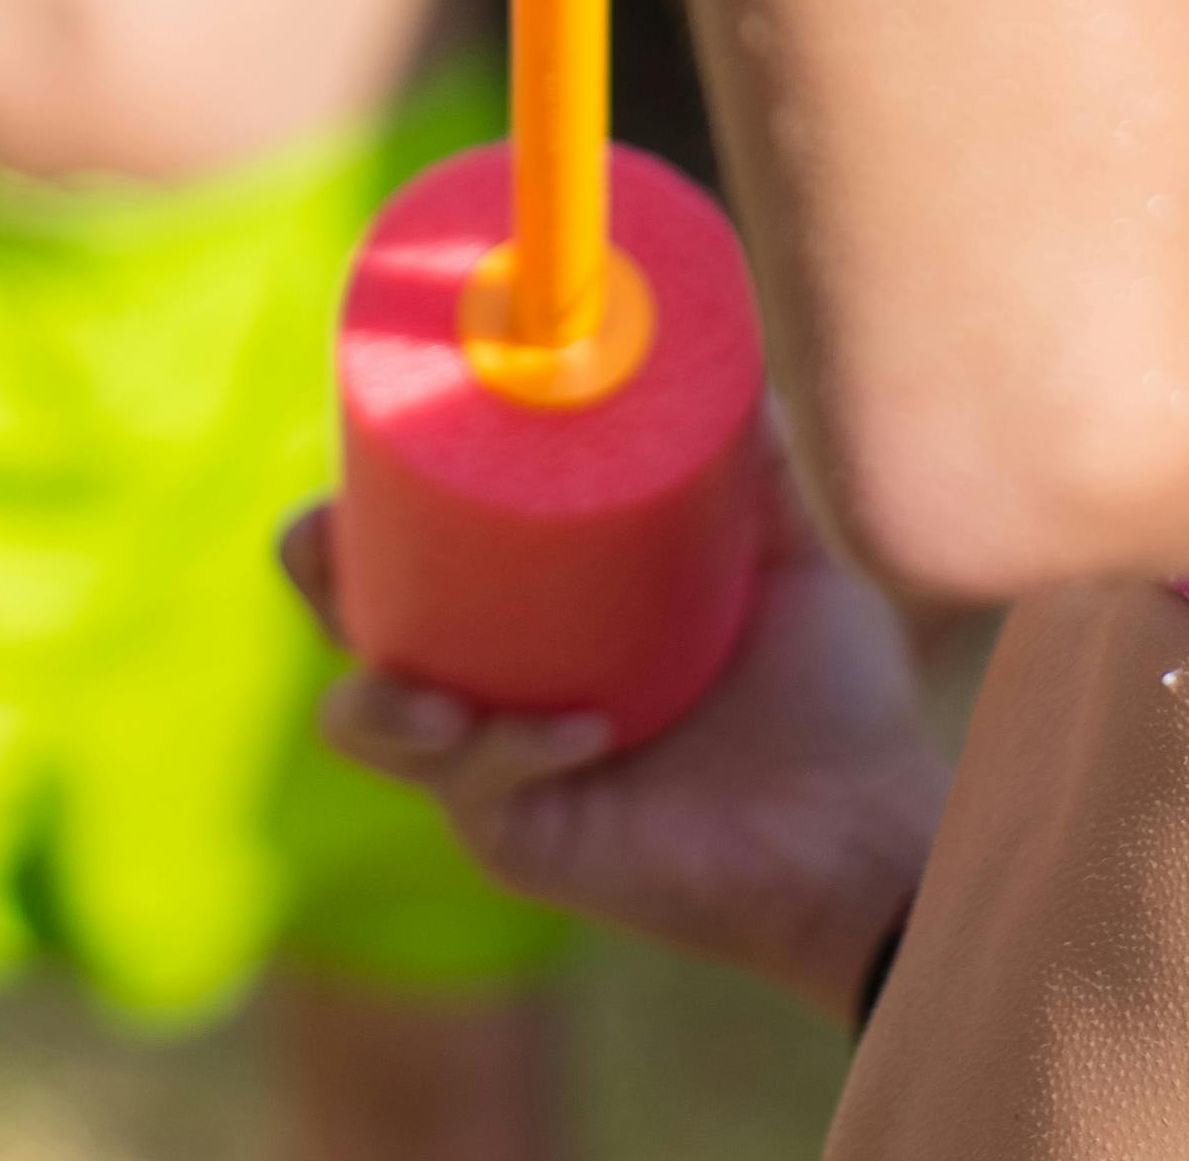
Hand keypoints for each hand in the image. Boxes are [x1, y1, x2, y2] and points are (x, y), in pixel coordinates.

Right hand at [281, 421, 944, 1017]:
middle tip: (321, 528)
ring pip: (366, 722)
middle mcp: (491, 693)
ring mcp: (495, 771)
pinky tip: (576, 731)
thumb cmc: (827, 703)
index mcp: (528, 622)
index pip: (407, 557)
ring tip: (440, 693)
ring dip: (381, 695)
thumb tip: (727, 348)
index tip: (352, 454)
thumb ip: (759, 464)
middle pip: (353, 624)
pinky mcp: (522, 839)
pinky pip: (471, 788)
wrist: (869, 830)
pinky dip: (506, 751)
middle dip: (319, 573)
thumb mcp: (784, 559)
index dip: (356, 510)